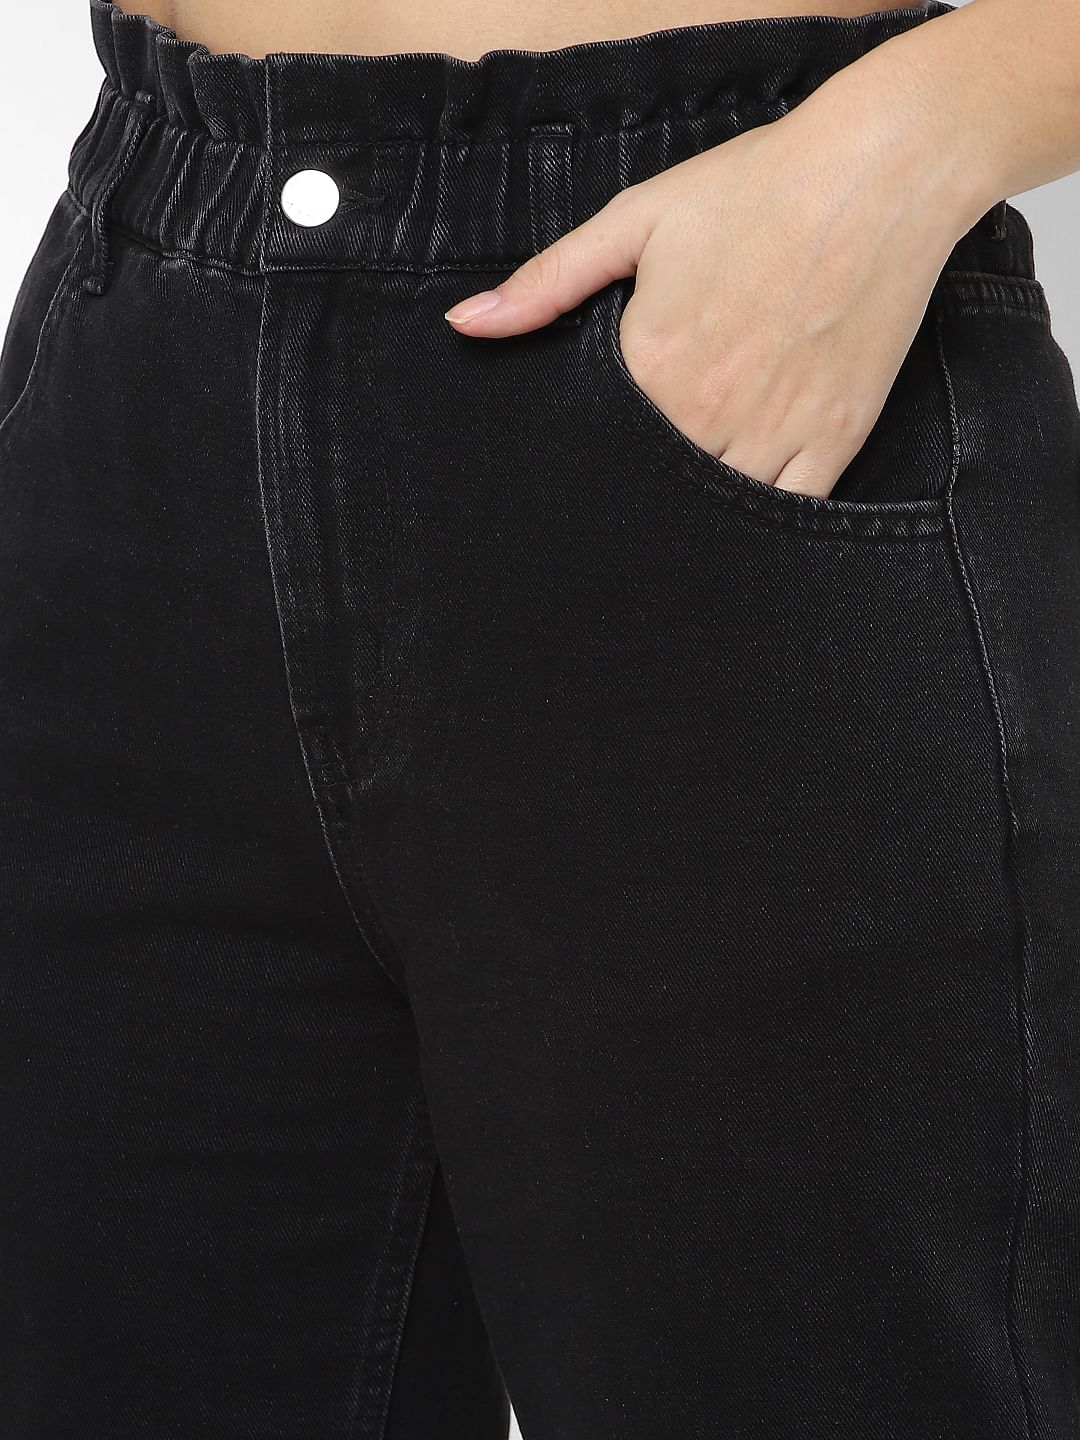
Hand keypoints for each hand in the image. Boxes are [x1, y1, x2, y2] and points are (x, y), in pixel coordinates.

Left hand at [444, 59, 979, 497]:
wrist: (880, 172)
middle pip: (654, 492)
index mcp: (652, 367)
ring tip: (668, 530)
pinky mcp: (835, 439)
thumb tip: (465, 324)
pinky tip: (735, 527)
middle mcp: (710, 414)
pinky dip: (759, 525)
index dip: (586, 466)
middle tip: (612, 523)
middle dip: (632, 503)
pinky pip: (788, 511)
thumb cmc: (756, 189)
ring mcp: (776, 433)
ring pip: (715, 514)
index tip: (572, 483)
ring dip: (690, 523)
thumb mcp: (634, 221)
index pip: (598, 451)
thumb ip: (547, 283)